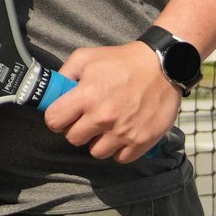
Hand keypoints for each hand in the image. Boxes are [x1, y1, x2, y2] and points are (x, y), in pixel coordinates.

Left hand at [44, 41, 179, 163]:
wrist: (162, 67)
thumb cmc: (122, 61)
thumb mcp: (86, 57)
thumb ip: (65, 74)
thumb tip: (53, 91)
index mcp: (86, 96)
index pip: (54, 121)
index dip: (55, 118)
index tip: (64, 115)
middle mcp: (102, 117)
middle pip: (73, 139)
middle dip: (76, 129)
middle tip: (87, 119)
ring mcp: (122, 132)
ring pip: (96, 152)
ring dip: (98, 142)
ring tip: (105, 127)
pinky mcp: (141, 142)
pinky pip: (120, 158)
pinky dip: (119, 150)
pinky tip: (121, 134)